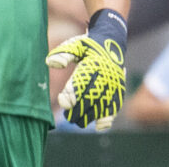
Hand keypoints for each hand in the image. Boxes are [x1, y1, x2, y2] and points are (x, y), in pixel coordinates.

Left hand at [45, 9, 127, 130]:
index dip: (72, 94)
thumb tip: (50, 63)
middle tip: (68, 117)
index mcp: (92, 64)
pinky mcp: (119, 90)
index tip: (64, 103)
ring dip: (89, 115)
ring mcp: (113, 83)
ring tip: (78, 122)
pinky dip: (108, 117)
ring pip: (101, 104)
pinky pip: (115, 106)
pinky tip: (99, 126)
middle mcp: (104, 75)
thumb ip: (63, 54)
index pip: (81, 82)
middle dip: (78, 110)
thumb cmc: (88, 46)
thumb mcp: (75, 45)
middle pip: (90, 97)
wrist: (112, 42)